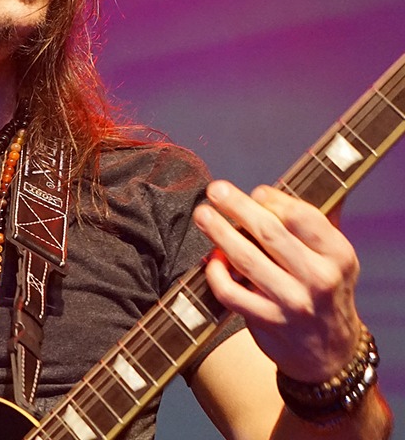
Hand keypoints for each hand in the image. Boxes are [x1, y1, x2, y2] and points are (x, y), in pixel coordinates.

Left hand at [192, 180, 361, 382]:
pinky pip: (231, 291)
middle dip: (237, 207)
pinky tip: (211, 260)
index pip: (303, 218)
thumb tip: (280, 189)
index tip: (255, 192)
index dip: (275, 200)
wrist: (330, 353)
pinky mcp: (268, 321)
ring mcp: (292, 302)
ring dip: (219, 233)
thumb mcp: (334, 260)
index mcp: (338, 255)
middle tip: (215, 190)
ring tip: (203, 216)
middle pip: (269, 233)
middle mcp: (319, 278)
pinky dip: (215, 273)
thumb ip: (313, 226)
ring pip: (246, 259)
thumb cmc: (324, 293)